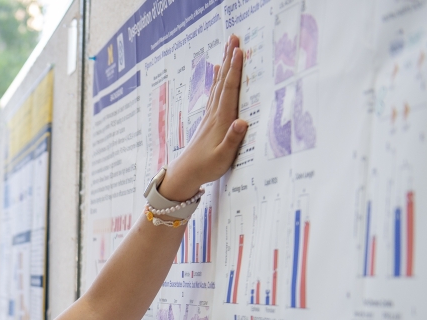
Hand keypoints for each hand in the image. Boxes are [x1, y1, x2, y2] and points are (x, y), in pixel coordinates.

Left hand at [162, 35, 248, 199]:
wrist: (185, 174)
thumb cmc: (206, 167)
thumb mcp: (223, 157)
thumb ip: (233, 139)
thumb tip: (242, 122)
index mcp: (221, 120)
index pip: (229, 90)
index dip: (235, 70)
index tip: (240, 51)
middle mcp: (214, 113)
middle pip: (223, 81)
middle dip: (229, 59)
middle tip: (234, 38)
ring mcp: (210, 115)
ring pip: (219, 84)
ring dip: (225, 64)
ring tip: (229, 47)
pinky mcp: (209, 119)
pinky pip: (215, 93)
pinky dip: (218, 79)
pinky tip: (217, 70)